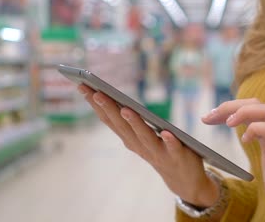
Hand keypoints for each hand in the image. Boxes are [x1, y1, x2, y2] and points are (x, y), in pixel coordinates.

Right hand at [77, 85, 218, 207]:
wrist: (182, 179)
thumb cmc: (160, 151)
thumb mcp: (142, 137)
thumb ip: (131, 122)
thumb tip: (117, 101)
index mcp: (130, 138)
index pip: (110, 119)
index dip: (95, 104)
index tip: (82, 85)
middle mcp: (140, 145)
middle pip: (122, 126)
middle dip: (108, 108)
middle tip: (96, 92)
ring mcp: (158, 152)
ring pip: (144, 136)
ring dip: (134, 123)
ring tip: (126, 109)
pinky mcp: (177, 155)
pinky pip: (172, 147)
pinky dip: (169, 140)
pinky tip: (166, 132)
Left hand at [202, 98, 264, 221]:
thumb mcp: (264, 156)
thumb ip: (255, 138)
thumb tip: (232, 125)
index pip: (253, 107)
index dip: (230, 108)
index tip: (209, 117)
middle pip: (258, 103)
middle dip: (231, 106)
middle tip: (210, 116)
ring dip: (243, 112)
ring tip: (227, 122)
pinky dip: (254, 130)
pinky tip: (244, 140)